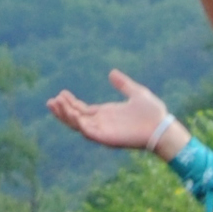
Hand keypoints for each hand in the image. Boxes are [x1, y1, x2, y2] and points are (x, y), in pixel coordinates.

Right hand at [50, 67, 182, 154]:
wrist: (162, 126)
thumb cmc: (152, 113)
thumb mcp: (136, 92)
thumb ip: (123, 84)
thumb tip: (112, 73)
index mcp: (106, 114)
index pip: (83, 109)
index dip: (71, 103)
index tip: (61, 93)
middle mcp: (102, 123)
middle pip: (76, 118)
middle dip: (62, 110)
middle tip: (50, 101)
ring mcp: (103, 131)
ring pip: (78, 125)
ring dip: (65, 116)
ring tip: (55, 104)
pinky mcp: (106, 138)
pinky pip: (87, 132)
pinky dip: (78, 123)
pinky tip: (71, 113)